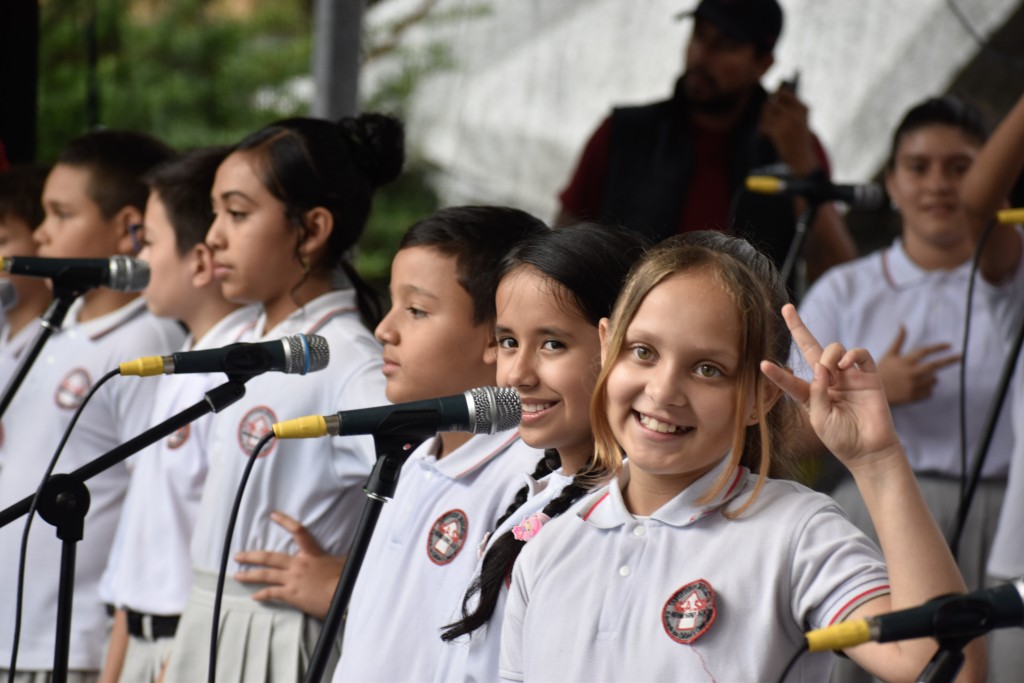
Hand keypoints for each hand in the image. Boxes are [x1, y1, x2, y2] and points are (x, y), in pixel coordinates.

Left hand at [234, 511, 345, 619]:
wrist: (342, 595)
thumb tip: (349, 551)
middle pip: (269, 557)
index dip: (285, 521)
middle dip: (251, 556)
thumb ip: (341, 556)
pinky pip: (271, 593)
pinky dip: (261, 595)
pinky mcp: (290, 595)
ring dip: (249, 575)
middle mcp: (297, 565)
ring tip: (237, 575)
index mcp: (311, 553)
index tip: (273, 515)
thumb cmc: (345, 578)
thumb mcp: (344, 562)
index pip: (298, 531)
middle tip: (237, 556)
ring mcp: (292, 580)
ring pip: (265, 576)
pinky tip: (254, 597)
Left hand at [759, 87, 817, 175]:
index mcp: (803, 108)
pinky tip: (767, 134)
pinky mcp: (778, 132)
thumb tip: (774, 91)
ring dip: (764, 119)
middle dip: (767, 110)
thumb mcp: (800, 119)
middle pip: (772, 102)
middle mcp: (796, 113)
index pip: (784, 93)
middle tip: (768, 119)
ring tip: (769, 127)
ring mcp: (787, 122)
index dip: (775, 96)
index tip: (772, 100)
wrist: (802, 158)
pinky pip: (764, 124)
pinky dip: (763, 129)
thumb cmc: (798, 138)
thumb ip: (790, 105)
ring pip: (766, 113)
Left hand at [761, 305, 901, 468]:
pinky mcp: (868, 377)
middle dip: (798, 328)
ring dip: (829, 354)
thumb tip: (821, 367)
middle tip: (787, 309)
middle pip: (811, 349)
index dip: (777, 373)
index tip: (762, 365)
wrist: (869, 451)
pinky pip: (860, 355)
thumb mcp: (819, 419)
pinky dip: (852, 354)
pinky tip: (845, 363)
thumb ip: (816, 393)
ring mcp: (848, 377)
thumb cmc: (841, 439)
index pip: (790, 379)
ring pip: (835, 349)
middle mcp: (828, 382)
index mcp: (811, 395)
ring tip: (831, 369)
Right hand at [877, 327, 960, 403]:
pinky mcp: (914, 397)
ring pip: (933, 380)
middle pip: (935, 365)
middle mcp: (910, 373)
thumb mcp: (889, 355)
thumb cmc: (882, 372)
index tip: (950, 345)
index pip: (925, 351)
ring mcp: (913, 386)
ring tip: (920, 378)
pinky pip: (930, 392)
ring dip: (932, 377)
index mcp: (904, 361)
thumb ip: (898, 341)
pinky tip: (917, 387)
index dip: (938, 347)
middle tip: (960, 357)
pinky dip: (927, 388)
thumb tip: (903, 325)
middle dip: (949, 360)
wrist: (872, 394)